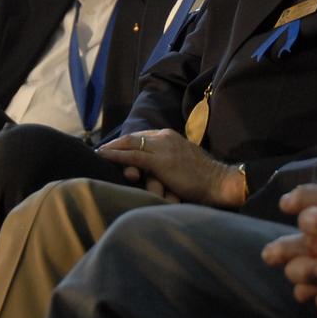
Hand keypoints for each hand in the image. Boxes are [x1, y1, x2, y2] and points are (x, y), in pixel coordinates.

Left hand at [97, 129, 245, 207]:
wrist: (218, 181)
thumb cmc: (204, 177)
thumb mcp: (184, 162)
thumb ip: (169, 161)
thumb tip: (156, 169)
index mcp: (171, 137)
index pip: (143, 136)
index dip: (127, 141)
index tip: (114, 147)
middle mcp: (165, 137)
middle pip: (133, 137)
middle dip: (115, 143)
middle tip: (100, 150)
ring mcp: (162, 147)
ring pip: (130, 144)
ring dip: (111, 149)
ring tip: (98, 154)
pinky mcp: (159, 161)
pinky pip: (132, 155)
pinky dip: (115, 155)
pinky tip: (104, 156)